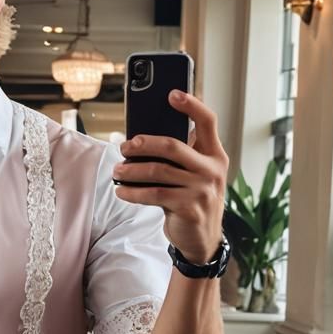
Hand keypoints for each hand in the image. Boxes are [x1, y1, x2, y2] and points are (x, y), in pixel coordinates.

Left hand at [112, 90, 228, 263]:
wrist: (202, 239)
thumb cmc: (191, 198)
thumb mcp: (193, 174)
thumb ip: (179, 156)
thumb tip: (140, 139)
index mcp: (215, 154)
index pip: (208, 121)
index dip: (191, 105)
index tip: (171, 93)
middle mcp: (213, 169)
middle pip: (173, 145)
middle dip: (143, 143)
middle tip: (123, 146)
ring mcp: (203, 189)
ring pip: (158, 171)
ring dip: (131, 170)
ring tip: (117, 171)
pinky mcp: (190, 208)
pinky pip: (154, 195)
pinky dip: (133, 192)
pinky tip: (121, 191)